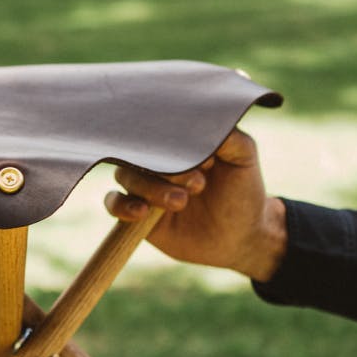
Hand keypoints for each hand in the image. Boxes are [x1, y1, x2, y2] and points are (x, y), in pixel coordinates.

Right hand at [105, 129, 286, 282]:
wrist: (241, 238)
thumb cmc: (243, 192)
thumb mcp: (243, 157)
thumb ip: (226, 135)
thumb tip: (204, 118)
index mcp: (179, 142)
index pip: (158, 128)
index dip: (172, 140)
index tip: (202, 157)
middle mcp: (158, 161)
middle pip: (139, 152)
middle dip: (165, 168)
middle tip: (198, 183)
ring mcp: (145, 187)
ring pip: (126, 177)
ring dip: (151, 189)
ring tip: (181, 201)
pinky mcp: (137, 215)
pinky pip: (113, 203)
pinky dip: (121, 205)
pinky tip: (142, 212)